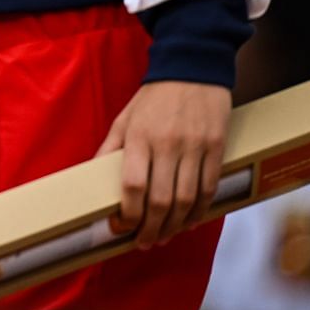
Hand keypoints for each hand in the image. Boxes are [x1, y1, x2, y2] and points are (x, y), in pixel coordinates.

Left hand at [95, 81, 232, 248]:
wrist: (192, 67)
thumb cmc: (154, 97)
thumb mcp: (124, 117)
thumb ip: (110, 148)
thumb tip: (93, 178)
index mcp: (139, 136)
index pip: (132, 185)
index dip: (128, 214)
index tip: (122, 228)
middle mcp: (167, 143)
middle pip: (161, 199)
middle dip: (152, 228)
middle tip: (145, 243)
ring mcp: (194, 146)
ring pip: (187, 199)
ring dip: (176, 226)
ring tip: (165, 236)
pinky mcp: (217, 146)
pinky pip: (209, 188)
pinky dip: (200, 210)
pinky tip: (190, 220)